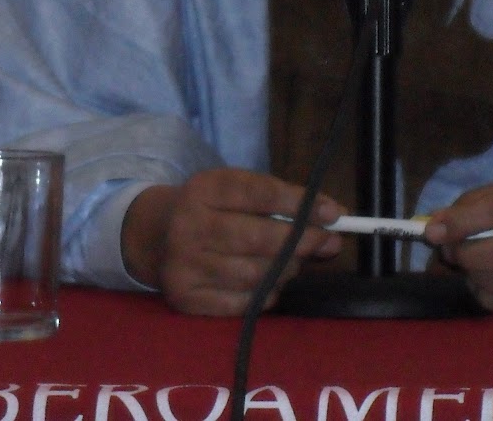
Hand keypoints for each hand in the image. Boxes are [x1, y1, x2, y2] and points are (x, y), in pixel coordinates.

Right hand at [121, 168, 345, 315]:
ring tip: (294, 261)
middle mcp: (189, 226)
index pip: (260, 193)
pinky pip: (243, 303)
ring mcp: (185, 266)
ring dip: (286, 269)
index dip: (300, 204)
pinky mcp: (187, 299)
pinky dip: (267, 293)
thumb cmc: (212, 209)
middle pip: (258, 238)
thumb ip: (284, 202)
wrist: (156, 236)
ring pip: (255, 274)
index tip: (334, 213)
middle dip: (302, 241)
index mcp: (204, 189)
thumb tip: (335, 217)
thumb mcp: (240, 190)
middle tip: (328, 242)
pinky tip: (269, 282)